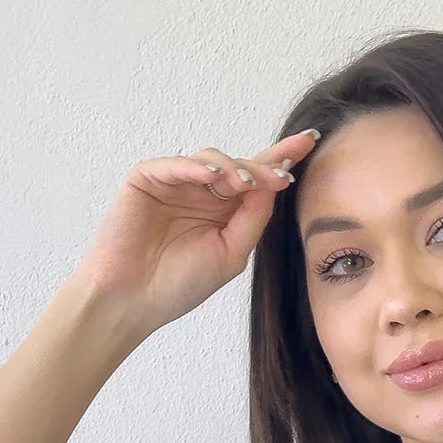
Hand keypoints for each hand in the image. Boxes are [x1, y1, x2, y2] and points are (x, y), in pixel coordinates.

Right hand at [70, 129, 321, 332]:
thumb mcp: (230, 254)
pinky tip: (214, 176)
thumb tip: (273, 184)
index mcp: (222, 212)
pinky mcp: (147, 178)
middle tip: (282, 174)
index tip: (310, 141)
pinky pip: (177, 163)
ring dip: (233, 168)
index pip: (255, 180)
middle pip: (239, 165)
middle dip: (262, 167)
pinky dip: (196, 166)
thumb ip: (253, 219)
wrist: (132, 301)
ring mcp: (175, 182)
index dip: (280, 159)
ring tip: (245, 184)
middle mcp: (201, 192)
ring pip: (212, 158)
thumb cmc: (178, 285)